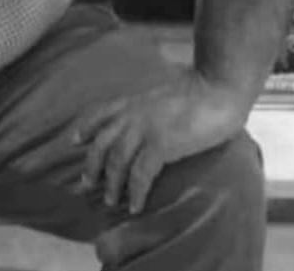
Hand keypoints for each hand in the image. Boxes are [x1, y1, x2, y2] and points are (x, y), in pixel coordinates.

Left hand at [71, 70, 247, 215]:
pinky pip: (140, 174)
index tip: (75, 140)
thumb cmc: (201, 91)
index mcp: (133, 100)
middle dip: (92, 165)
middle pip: (102, 143)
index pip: (99, 112)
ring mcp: (145, 129)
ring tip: (110, 201)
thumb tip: (152, 120)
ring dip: (111, 184)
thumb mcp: (164, 94)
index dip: (85, 126)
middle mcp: (133, 114)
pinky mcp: (161, 144)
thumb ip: (151, 106)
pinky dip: (135, 192)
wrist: (218, 87)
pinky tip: (135, 205)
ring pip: (117, 162)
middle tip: (86, 183)